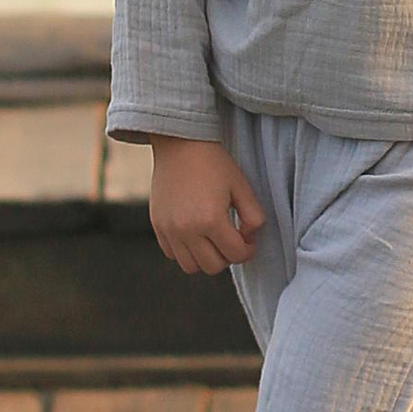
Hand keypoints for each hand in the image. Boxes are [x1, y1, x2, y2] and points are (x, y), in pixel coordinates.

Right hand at [144, 136, 266, 275]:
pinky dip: (186, 251)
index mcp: (211, 220)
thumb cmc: (213, 163)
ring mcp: (169, 230)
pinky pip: (172, 254)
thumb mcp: (242, 186)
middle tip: (232, 239)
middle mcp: (187, 230)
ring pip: (190, 267)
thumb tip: (249, 239)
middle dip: (227, 257)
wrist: (179, 144)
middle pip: (213, 267)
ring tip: (213, 239)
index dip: (248, 251)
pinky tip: (195, 234)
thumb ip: (254, 217)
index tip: (248, 240)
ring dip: (206, 258)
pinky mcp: (158, 226)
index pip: (236, 255)